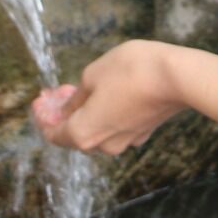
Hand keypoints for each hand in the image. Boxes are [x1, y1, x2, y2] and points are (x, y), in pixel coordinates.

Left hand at [30, 39, 186, 154]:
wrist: (177, 78)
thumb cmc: (131, 72)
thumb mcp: (93, 75)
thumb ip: (76, 97)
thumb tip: (69, 108)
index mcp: (83, 133)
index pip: (52, 134)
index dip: (42, 117)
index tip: (40, 100)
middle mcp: (102, 145)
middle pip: (74, 134)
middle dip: (63, 114)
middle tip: (58, 92)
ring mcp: (125, 141)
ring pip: (97, 130)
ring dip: (85, 113)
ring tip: (83, 90)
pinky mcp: (143, 132)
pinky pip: (116, 126)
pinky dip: (107, 114)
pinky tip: (108, 94)